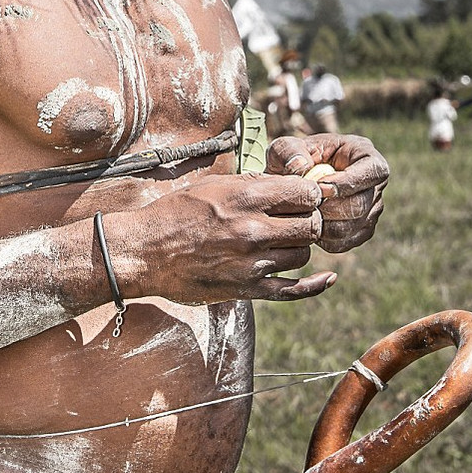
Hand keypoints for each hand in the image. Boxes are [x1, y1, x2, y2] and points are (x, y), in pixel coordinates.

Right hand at [129, 172, 335, 304]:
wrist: (145, 251)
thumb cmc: (175, 213)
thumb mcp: (212, 185)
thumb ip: (251, 183)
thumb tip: (285, 181)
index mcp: (246, 198)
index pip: (306, 193)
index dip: (310, 194)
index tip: (303, 197)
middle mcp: (254, 229)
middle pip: (311, 225)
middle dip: (309, 220)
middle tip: (297, 220)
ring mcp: (252, 262)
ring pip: (303, 256)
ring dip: (298, 248)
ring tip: (280, 242)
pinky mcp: (247, 288)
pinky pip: (293, 290)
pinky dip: (314, 286)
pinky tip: (327, 279)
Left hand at [266, 133, 388, 253]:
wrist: (292, 182)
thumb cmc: (292, 158)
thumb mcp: (285, 147)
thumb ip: (288, 151)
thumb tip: (301, 167)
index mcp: (365, 155)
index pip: (374, 171)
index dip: (350, 182)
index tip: (321, 187)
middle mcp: (375, 185)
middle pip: (362, 204)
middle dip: (329, 207)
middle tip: (304, 205)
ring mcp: (371, 210)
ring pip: (352, 226)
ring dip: (322, 224)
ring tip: (302, 213)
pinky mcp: (360, 231)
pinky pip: (345, 242)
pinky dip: (322, 238)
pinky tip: (307, 226)